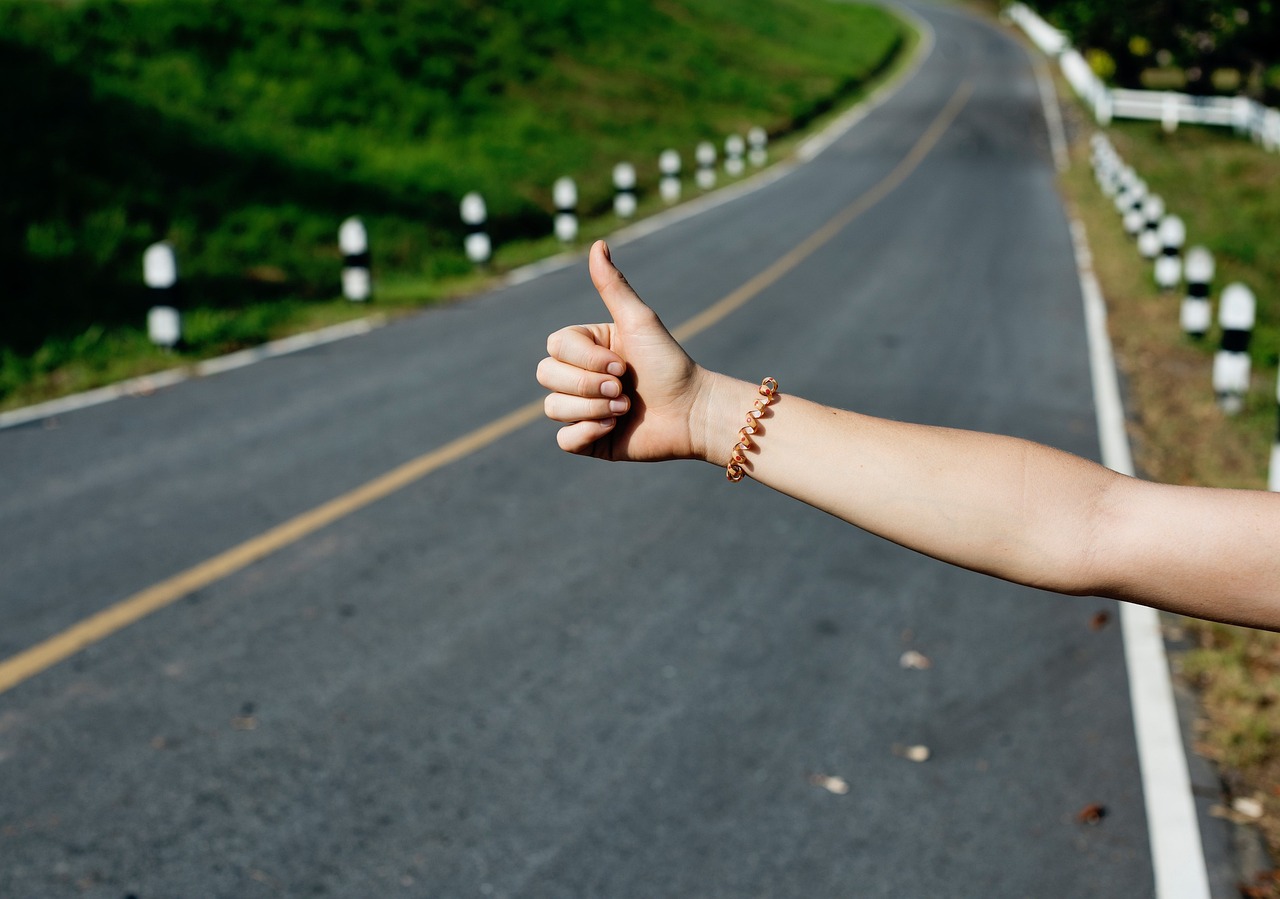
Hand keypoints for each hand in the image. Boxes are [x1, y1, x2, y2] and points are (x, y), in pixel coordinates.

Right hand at [537, 240, 710, 461]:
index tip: (622, 364)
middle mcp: (579, 376)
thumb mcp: (639, 321)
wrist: (692, 412)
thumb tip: (598, 244)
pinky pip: (564, 440)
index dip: (584, 359)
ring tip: (625, 410)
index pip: (554, 347)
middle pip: (546, 376)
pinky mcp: (589, 439)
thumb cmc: (669, 364)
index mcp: (586, 347)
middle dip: (587, 385)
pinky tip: (614, 428)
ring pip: (552, 409)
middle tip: (623, 389)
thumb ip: (614, 286)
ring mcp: (582, 409)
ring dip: (592, 409)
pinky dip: (587, 433)